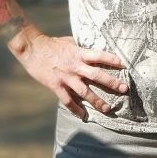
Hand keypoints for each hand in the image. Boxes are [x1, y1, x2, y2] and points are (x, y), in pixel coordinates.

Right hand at [8, 27, 127, 119]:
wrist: (32, 48)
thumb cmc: (51, 44)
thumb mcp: (70, 42)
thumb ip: (81, 48)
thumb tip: (93, 48)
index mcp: (79, 53)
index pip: (100, 56)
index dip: (112, 60)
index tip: (125, 65)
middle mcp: (75, 66)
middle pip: (97, 75)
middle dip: (112, 83)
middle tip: (124, 89)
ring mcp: (66, 77)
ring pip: (84, 92)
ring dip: (97, 101)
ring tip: (108, 109)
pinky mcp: (56, 86)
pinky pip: (67, 100)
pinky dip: (75, 109)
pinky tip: (83, 115)